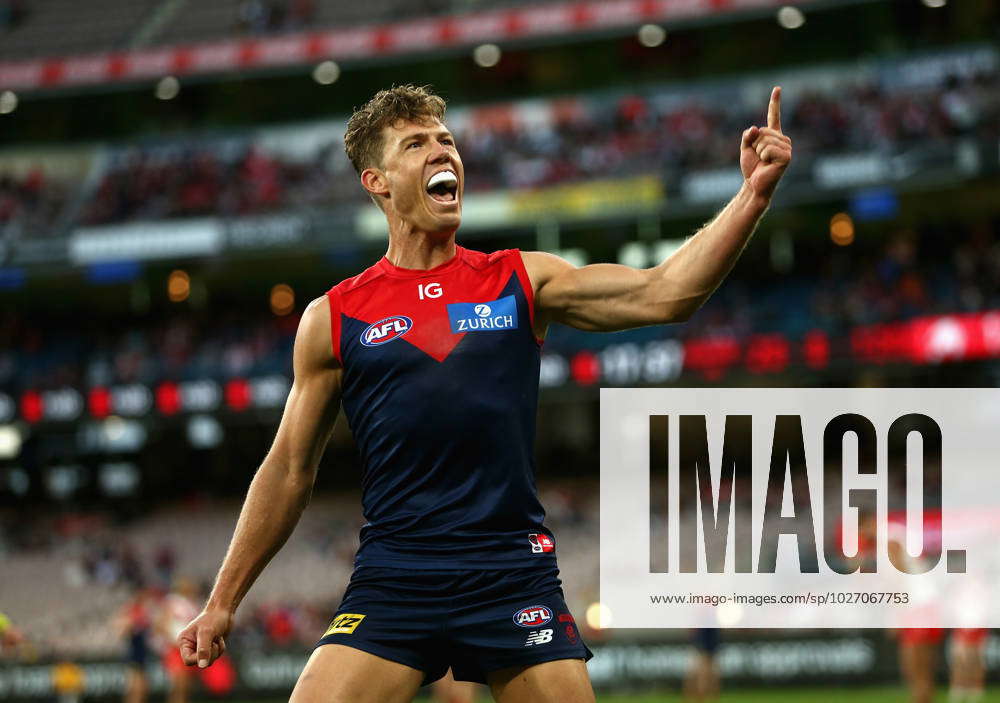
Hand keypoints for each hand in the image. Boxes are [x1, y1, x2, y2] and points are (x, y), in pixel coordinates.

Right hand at [177, 608, 232, 668]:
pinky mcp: (209, 647)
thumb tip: (202, 666)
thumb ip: (204, 649)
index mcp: (184, 641)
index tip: (209, 650)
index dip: (199, 658)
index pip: (188, 660)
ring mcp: (200, 647)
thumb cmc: (213, 618)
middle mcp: (190, 645)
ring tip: (217, 639)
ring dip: (216, 651)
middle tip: (215, 644)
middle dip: (210, 654)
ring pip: (208, 660)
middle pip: (199, 662)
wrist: (224, 610)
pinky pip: (215, 656)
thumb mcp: (207, 633)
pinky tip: (219, 639)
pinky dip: (220, 649)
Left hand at [740, 86, 792, 201]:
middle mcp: (783, 140)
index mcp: (773, 136)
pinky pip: (768, 149)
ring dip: (759, 152)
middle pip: (763, 131)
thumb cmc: (751, 168)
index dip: (775, 102)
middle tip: (759, 157)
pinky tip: (768, 164)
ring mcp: (787, 148)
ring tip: (763, 161)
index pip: (774, 116)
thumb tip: (755, 128)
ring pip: (765, 140)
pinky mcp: (787, 157)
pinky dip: (764, 156)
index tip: (777, 88)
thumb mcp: (745, 148)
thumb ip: (748, 136)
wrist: (754, 184)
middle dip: (754, 144)